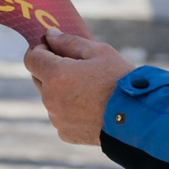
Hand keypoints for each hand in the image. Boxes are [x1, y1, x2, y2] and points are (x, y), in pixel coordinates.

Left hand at [22, 29, 135, 143]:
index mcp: (55, 76)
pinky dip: (69, 109)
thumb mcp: (99, 52)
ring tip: (89, 89)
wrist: (138, 118)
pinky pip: (60, 115)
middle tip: (76, 67)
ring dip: (60, 90)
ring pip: (50, 98)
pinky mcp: (66, 133)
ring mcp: (57, 118)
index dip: (40, 50)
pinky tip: (91, 107)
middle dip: (51, 69)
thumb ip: (69, 42)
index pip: (31, 59)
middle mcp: (50, 99)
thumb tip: (49, 35)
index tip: (52, 47)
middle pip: (38, 78)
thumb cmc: (120, 80)